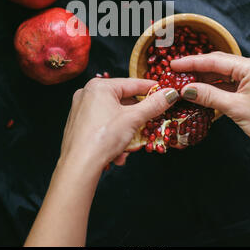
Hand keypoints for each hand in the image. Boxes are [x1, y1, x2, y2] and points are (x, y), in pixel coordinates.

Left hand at [59, 77, 178, 170]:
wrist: (79, 166)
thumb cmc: (103, 137)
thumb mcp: (133, 119)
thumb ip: (153, 105)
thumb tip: (170, 94)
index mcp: (99, 86)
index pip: (132, 83)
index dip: (151, 88)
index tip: (165, 91)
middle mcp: (87, 93)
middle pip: (123, 101)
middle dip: (137, 118)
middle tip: (151, 123)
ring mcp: (81, 109)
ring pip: (114, 116)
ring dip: (126, 131)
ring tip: (131, 146)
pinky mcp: (79, 125)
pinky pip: (103, 125)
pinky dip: (113, 136)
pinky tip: (118, 152)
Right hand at [171, 51, 249, 143]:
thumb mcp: (236, 108)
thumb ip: (209, 96)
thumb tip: (187, 90)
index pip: (215, 60)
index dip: (191, 62)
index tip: (174, 64)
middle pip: (218, 63)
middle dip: (196, 68)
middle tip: (176, 72)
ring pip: (223, 73)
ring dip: (205, 78)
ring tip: (185, 83)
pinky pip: (230, 82)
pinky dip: (215, 87)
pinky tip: (202, 91)